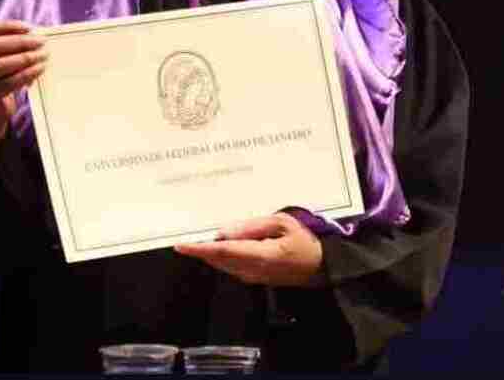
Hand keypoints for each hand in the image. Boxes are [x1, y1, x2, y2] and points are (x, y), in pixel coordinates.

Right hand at [0, 20, 46, 149]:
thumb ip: (2, 42)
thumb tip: (32, 32)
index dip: (5, 26)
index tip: (28, 27)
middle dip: (18, 42)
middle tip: (40, 41)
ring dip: (24, 57)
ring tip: (42, 54)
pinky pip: (7, 83)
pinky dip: (26, 74)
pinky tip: (39, 69)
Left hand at [174, 212, 324, 286]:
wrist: (322, 267)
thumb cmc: (305, 241)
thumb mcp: (283, 223)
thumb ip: (252, 227)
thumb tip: (224, 232)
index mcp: (262, 255)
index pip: (224, 251)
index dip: (200, 248)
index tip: (181, 245)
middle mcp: (253, 271)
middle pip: (219, 260)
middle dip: (201, 249)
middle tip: (185, 236)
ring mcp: (253, 278)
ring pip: (223, 265)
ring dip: (209, 254)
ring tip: (198, 238)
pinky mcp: (255, 279)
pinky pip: (231, 268)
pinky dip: (220, 257)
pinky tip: (218, 247)